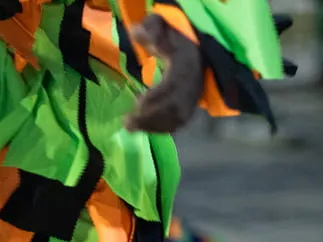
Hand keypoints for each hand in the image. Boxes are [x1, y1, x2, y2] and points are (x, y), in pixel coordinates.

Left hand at [124, 15, 204, 133]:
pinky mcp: (190, 110)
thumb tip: (136, 33)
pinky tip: (144, 129)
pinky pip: (177, 125)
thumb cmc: (172, 43)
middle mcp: (192, 86)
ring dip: (153, 126)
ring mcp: (193, 100)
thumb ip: (150, 31)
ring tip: (131, 127)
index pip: (173, 85)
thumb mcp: (162, 30)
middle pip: (173, 107)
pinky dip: (160, 130)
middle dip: (150, 117)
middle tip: (128, 123)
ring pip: (175, 119)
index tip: (138, 102)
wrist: (195, 56)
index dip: (156, 96)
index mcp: (186, 66)